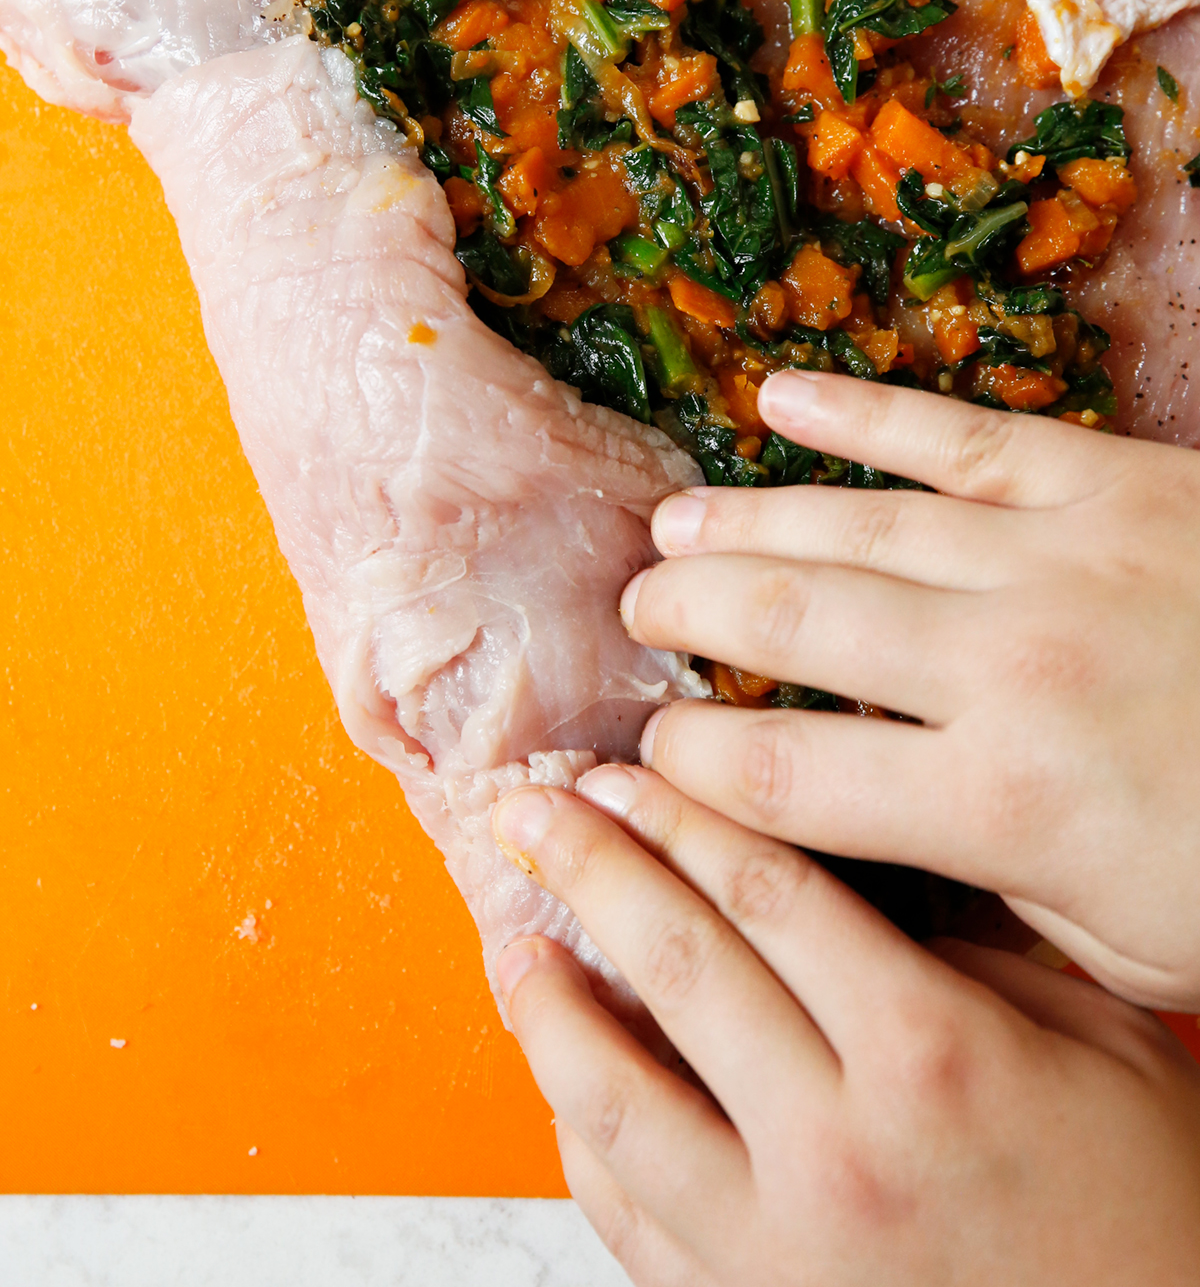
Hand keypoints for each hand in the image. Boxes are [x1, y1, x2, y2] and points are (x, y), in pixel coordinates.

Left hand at [491, 769, 1199, 1286]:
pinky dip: (580, 1143)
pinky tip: (561, 1085)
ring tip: (510, 942)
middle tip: (534, 814)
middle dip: (591, 872)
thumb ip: (965, 952)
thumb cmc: (1144, 1201)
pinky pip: (628, 1219)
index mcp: (930, 1053)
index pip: (769, 893)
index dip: (683, 816)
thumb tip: (841, 896)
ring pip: (617, 1102)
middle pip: (679, 968)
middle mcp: (838, 1147)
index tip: (627, 772)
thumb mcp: (1095, 1042)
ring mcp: (781, 1246)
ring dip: (548, 1008)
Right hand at [622, 369, 1199, 1009]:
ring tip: (673, 522)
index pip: (778, 774)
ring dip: (745, 520)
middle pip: (786, 624)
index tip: (651, 752)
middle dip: (689, 615)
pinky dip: (861, 412)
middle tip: (640, 610)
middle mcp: (1003, 668)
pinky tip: (781, 396)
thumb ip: (990, 895)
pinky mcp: (1111, 482)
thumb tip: (884, 849)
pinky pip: (956, 434)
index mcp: (1000, 802)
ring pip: (851, 527)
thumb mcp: (1130, 949)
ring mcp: (1055, 558)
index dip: (686, 761)